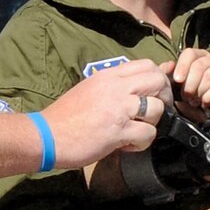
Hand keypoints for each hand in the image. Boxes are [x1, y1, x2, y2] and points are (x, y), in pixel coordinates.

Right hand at [40, 59, 169, 167]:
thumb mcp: (91, 90)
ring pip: (157, 108)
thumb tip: (137, 85)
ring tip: (138, 131)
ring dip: (154, 123)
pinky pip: (148, 133)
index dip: (157, 79)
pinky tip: (128, 145)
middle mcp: (115, 88)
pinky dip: (143, 142)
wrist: (46, 135)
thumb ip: (116, 86)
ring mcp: (118, 109)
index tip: (153, 95)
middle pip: (158, 80)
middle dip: (163, 98)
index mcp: (108, 76)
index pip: (147, 64)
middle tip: (154, 114)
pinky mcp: (117, 131)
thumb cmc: (66, 116)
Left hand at [172, 47, 209, 122]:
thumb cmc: (195, 102)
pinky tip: (206, 104)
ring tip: (197, 101)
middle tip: (188, 97)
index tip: (177, 81)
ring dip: (201, 91)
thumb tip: (169, 65)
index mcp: (201, 57)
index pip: (191, 53)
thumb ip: (169, 76)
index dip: (182, 66)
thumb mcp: (178, 90)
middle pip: (200, 64)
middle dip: (190, 84)